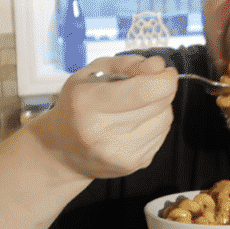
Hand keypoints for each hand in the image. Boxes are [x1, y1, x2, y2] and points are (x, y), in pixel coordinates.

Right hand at [30, 54, 176, 179]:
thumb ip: (127, 63)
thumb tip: (159, 66)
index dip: (164, 79)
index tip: (166, 72)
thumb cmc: (78, 105)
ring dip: (160, 107)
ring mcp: (118, 153)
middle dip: (162, 89)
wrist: (63, 150)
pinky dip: (156, 124)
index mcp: (87, 103)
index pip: (143, 91)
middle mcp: (101, 132)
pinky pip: (161, 136)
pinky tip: (138, 122)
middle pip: (158, 104)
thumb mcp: (93, 73)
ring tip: (139, 105)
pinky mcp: (132, 165)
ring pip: (164, 120)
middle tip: (151, 84)